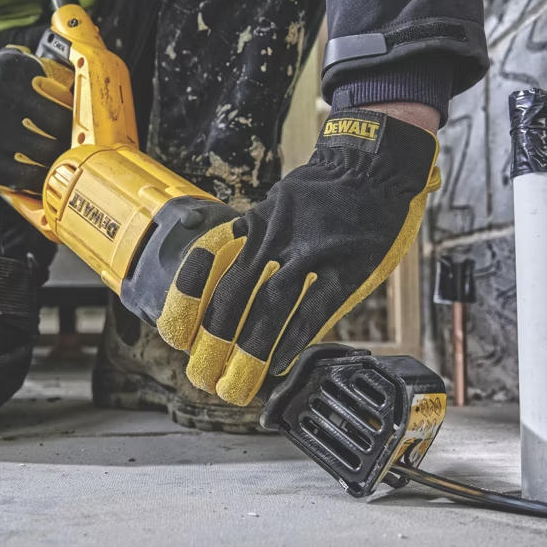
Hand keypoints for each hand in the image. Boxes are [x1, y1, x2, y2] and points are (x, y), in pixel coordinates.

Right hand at [0, 46, 72, 192]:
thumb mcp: (10, 68)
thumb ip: (41, 71)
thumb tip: (83, 92)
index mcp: (12, 71)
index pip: (64, 102)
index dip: (77, 120)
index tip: (81, 127)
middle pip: (59, 129)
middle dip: (69, 140)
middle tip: (72, 145)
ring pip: (46, 154)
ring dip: (58, 160)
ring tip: (59, 159)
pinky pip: (26, 177)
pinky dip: (40, 180)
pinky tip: (43, 176)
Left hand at [155, 109, 441, 404]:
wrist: (370, 164)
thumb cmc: (324, 190)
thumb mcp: (278, 204)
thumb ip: (254, 237)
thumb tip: (224, 273)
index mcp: (255, 224)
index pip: (208, 268)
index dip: (188, 304)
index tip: (176, 337)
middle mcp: (276, 238)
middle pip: (233, 297)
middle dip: (214, 342)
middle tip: (203, 377)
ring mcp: (311, 253)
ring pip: (269, 307)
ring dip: (249, 350)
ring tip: (236, 382)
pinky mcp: (345, 267)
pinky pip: (314, 310)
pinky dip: (294, 339)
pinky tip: (280, 362)